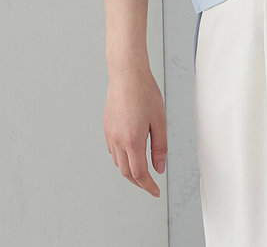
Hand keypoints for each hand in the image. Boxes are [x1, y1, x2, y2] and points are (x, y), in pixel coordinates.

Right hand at [103, 68, 166, 197]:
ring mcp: (110, 135)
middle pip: (126, 172)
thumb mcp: (160, 120)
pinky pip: (113, 150)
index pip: (140, 174)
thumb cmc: (145, 93)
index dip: (148, 186)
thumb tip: (159, 168)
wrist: (127, 74)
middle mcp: (118, 141)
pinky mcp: (106, 128)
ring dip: (130, 171)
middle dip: (139, 182)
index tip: (156, 191)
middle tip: (150, 185)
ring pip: (118, 163)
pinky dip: (122, 157)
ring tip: (142, 170)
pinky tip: (131, 152)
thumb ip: (160, 146)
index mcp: (132, 141)